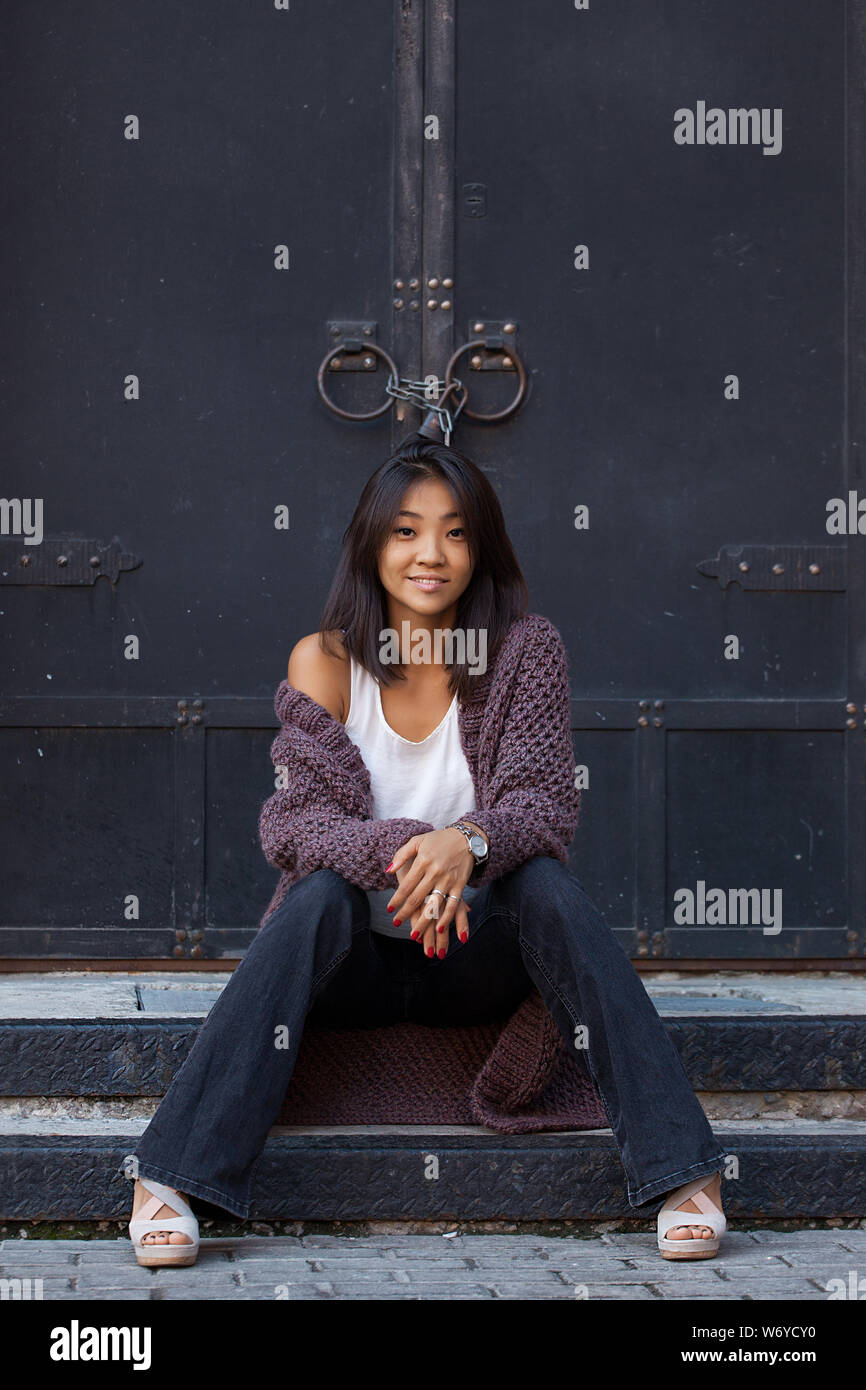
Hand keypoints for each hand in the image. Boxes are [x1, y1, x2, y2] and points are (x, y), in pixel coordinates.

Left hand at [385, 830, 472, 957]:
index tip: (390, 910)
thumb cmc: (438, 839)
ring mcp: (448, 880)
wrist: (466, 837)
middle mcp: (434, 872)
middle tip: (396, 923)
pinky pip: (453, 905)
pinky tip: (439, 928)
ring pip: (434, 905)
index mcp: (422, 861)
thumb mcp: (417, 841)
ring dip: (424, 922)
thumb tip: (388, 870)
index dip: (396, 900)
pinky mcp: (460, 885)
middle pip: (417, 898)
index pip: (406, 886)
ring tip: (414, 935)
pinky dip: (446, 918)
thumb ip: (401, 855)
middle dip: (405, 913)